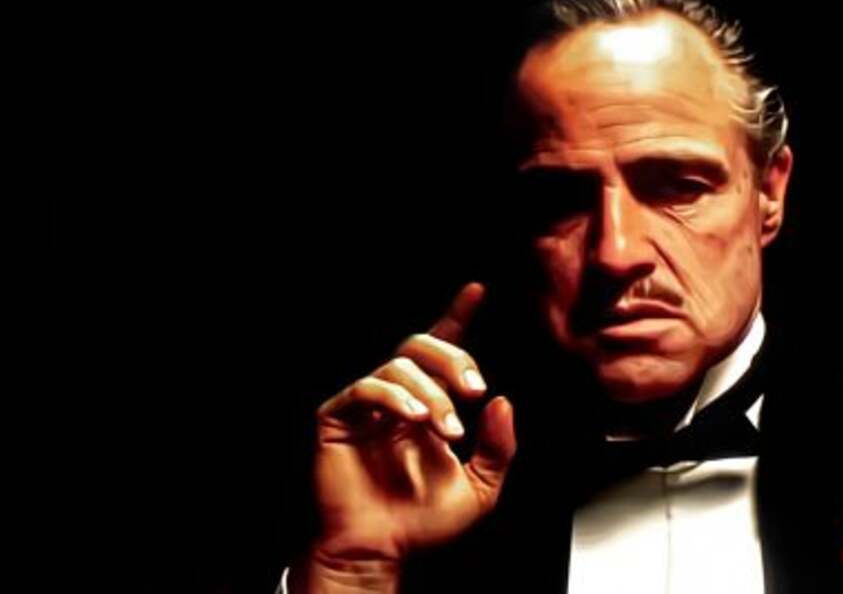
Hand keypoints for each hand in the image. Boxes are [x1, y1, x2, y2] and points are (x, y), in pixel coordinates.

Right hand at [308, 282, 515, 570]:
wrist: (380, 551)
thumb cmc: (422, 524)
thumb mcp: (481, 488)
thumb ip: (499, 447)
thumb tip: (504, 403)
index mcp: (430, 405)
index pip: (443, 352)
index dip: (457, 316)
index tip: (476, 291)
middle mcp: (399, 398)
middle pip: (420, 345)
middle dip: (452, 358)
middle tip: (473, 389)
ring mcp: (367, 406)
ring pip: (398, 366)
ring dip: (430, 392)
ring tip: (445, 427)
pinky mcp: (338, 416)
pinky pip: (366, 387)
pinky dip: (394, 397)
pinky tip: (413, 418)